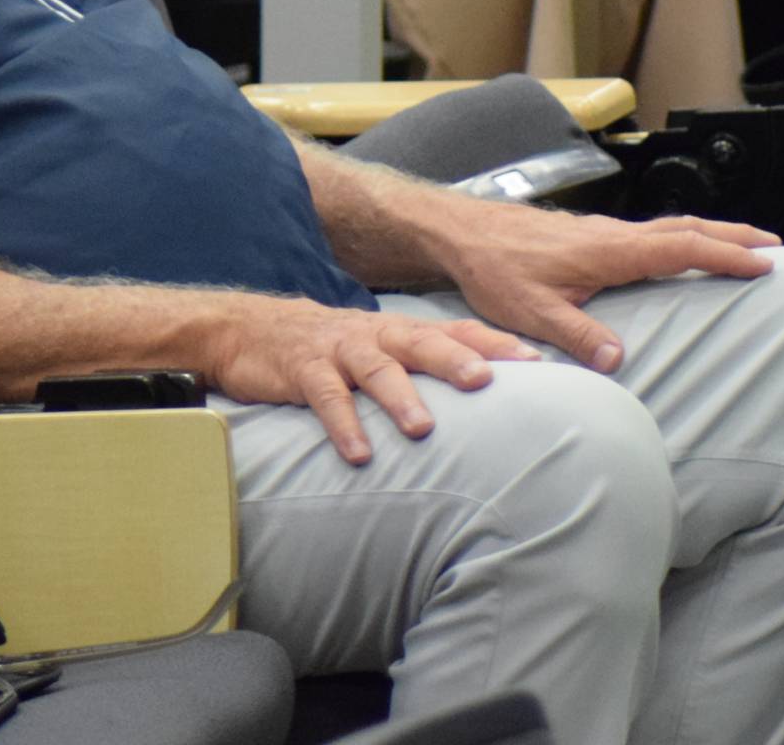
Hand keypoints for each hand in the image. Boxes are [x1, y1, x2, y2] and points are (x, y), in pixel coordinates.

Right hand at [211, 295, 537, 465]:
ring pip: (375, 368)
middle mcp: (374, 335)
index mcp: (398, 331)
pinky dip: (343, 424)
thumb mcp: (378, 347)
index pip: (455, 330)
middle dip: (454, 359)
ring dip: (400, 396)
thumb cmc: (329, 347)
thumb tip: (487, 396)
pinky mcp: (302, 370)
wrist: (246, 329)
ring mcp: (338, 351)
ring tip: (422, 428)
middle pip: (420, 341)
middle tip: (485, 381)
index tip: (537, 362)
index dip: (494, 343)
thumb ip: (423, 364)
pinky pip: (325, 397)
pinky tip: (359, 454)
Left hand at [437, 199, 775, 374]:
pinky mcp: (591, 235)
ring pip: (670, 226)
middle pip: (687, 228)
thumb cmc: (493, 269)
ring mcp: (603, 232)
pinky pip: (650, 233)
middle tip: (777, 247)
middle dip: (733, 235)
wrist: (459, 232)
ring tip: (744, 245)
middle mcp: (613, 235)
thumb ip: (575, 334)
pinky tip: (682, 252)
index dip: (725, 255)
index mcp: (609, 250)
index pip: (682, 249)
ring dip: (711, 233)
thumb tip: (619, 360)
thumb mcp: (530, 310)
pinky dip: (681, 237)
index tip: (765, 263)